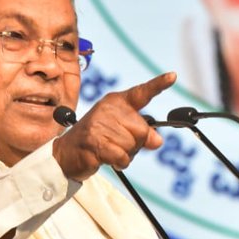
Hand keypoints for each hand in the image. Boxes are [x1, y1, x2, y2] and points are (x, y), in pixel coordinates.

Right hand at [52, 71, 175, 180]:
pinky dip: (119, 162)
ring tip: (108, 150)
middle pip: (142, 130)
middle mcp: (108, 109)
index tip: (173, 76)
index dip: (159, 84)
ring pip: (133, 146)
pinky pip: (123, 157)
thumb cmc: (98, 140)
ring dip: (125, 154)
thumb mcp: (121, 132)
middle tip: (117, 144)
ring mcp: (99, 125)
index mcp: (116, 102)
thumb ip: (141, 133)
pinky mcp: (94, 142)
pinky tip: (107, 158)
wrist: (65, 153)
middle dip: (135, 143)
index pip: (141, 93)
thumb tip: (158, 141)